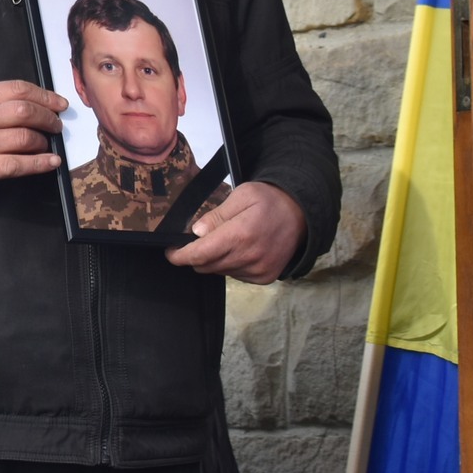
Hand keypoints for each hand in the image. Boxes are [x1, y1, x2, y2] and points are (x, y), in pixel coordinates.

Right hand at [0, 81, 68, 196]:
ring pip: (23, 138)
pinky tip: (51, 162)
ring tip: (46, 144)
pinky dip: (39, 164)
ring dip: (43, 141)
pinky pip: (16, 165)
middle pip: (23, 112)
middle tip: (56, 125)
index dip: (45, 96)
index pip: (18, 89)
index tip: (60, 104)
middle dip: (48, 118)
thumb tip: (41, 104)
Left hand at [166, 181, 305, 283]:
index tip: (170, 252)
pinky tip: (239, 250)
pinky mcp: (265, 277)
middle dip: (196, 255)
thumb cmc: (269, 200)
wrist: (302, 213)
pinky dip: (230, 265)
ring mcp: (258, 270)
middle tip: (200, 240)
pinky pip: (235, 276)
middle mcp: (249, 257)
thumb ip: (217, 216)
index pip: (199, 254)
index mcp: (240, 235)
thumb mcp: (241, 196)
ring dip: (214, 260)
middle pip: (206, 266)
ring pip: (219, 272)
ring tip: (226, 241)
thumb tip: (196, 232)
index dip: (179, 256)